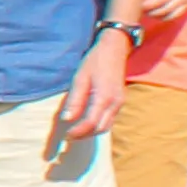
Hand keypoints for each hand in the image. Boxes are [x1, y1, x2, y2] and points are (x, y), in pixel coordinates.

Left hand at [56, 29, 131, 158]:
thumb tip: (67, 119)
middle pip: (100, 128)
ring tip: (76, 132)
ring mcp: (120, 103)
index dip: (78, 132)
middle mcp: (115, 103)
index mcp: (104, 98)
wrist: (115, 49)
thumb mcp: (80, 78)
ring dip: (92, 131)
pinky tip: (87, 122)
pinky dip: (98, 124)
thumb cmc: (95, 61)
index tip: (66, 136)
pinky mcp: (120, 101)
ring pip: (107, 125)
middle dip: (85, 135)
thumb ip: (75, 100)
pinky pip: (110, 118)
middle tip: (69, 137)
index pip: (90, 123)